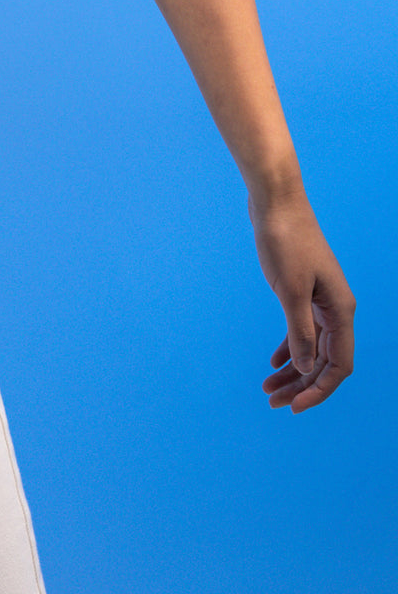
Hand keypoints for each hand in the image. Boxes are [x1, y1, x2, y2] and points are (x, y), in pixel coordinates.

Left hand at [249, 189, 354, 411]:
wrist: (276, 201)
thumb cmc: (285, 240)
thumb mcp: (290, 289)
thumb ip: (300, 330)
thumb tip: (306, 367)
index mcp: (340, 310)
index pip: (338, 365)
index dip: (320, 390)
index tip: (295, 408)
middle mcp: (335, 308)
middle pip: (324, 361)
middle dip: (301, 385)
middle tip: (273, 403)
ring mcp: (319, 299)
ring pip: (311, 346)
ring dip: (293, 370)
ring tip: (268, 390)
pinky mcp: (302, 290)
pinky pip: (301, 329)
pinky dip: (288, 347)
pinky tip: (273, 363)